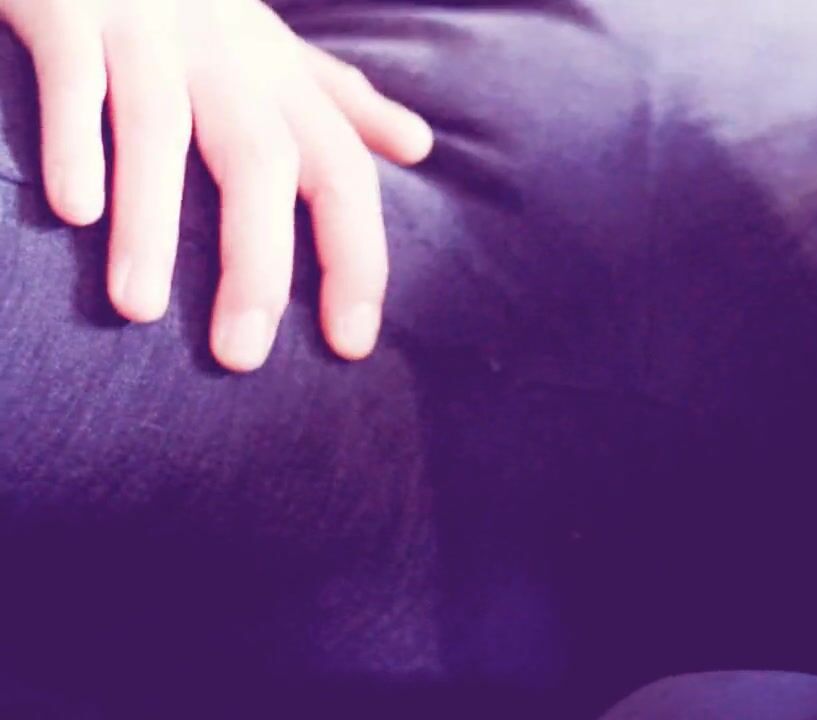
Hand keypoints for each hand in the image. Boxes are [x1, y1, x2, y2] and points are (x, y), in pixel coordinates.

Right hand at [0, 0, 433, 370]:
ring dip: (152, 221)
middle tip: (241, 357)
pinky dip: (73, 140)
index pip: (342, 174)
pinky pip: (73, 78)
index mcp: (280, 77)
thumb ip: (340, 101)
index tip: (352, 345)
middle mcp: (224, 57)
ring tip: (139, 312)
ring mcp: (146, 31)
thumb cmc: (195, 4)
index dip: (356, 256)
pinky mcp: (67, 9)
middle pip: (261, 163)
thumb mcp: (277, 47)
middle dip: (257, 262)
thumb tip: (419, 146)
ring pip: (160, 129)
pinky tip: (72, 213)